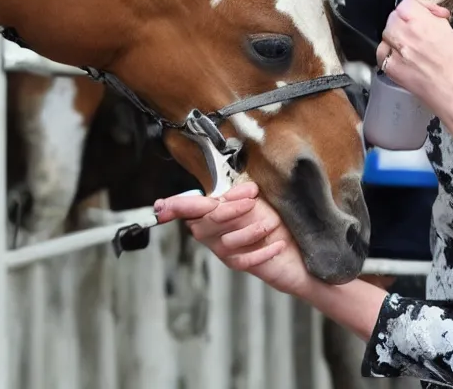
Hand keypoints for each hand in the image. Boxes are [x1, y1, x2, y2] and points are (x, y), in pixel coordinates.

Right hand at [155, 181, 312, 297]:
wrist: (290, 249)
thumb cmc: (266, 219)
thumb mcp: (251, 202)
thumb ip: (241, 195)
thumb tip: (247, 189)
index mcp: (205, 212)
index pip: (185, 207)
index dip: (173, 206)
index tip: (161, 207)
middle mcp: (208, 232)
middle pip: (208, 221)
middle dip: (230, 209)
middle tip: (251, 200)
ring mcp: (221, 249)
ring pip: (228, 241)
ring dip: (251, 229)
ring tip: (272, 222)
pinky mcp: (237, 263)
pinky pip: (245, 260)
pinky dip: (262, 251)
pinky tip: (277, 243)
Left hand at [376, 0, 452, 117]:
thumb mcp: (447, 31)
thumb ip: (430, 17)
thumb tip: (422, 11)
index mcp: (422, 21)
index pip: (406, 2)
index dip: (416, 7)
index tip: (422, 13)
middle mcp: (405, 33)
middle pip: (393, 17)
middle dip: (403, 22)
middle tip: (415, 31)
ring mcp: (394, 49)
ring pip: (385, 34)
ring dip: (395, 37)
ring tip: (412, 48)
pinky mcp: (388, 65)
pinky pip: (382, 53)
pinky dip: (389, 54)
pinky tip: (404, 60)